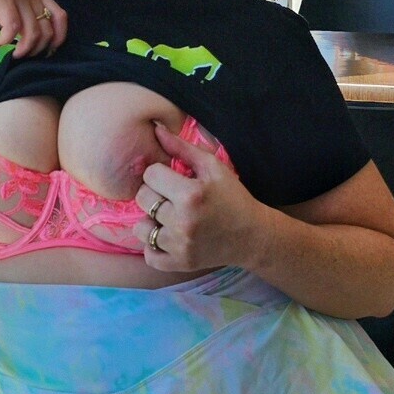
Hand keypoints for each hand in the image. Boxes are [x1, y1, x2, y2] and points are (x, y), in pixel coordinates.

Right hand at [0, 0, 66, 57]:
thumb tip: (15, 32)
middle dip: (37, 50)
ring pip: (33, 32)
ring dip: (24, 50)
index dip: (59, 37)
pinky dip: (6, 41)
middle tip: (22, 55)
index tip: (45, 49)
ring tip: (11, 53)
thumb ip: (14, 9)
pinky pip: (12, 27)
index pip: (60, 16)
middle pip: (47, 31)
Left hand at [133, 122, 270, 272]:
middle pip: (142, 199)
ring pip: (140, 228)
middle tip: (172, 197)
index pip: (150, 175)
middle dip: (154, 194)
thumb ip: (182, 148)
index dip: (160, 173)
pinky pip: (148, 255)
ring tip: (169, 218)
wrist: (252, 236)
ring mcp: (180, 246)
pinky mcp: (180, 264)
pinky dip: (154, 246)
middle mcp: (182, 222)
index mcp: (191, 194)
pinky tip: (168, 237)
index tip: (174, 179)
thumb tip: (156, 129)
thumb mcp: (213, 167)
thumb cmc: (232, 197)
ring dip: (151, 221)